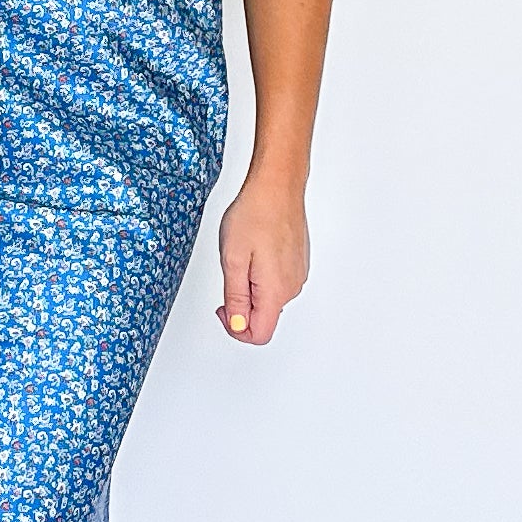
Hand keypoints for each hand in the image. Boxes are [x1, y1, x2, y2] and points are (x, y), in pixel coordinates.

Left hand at [216, 176, 307, 345]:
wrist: (277, 186)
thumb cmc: (256, 215)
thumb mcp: (233, 260)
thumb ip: (236, 298)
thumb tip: (237, 325)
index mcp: (276, 290)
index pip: (259, 334)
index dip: (235, 328)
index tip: (224, 308)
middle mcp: (292, 286)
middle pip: (264, 317)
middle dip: (241, 306)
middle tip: (229, 275)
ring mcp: (297, 274)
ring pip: (269, 299)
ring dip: (250, 288)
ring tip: (242, 257)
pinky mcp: (297, 262)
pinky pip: (277, 282)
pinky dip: (261, 275)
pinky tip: (254, 251)